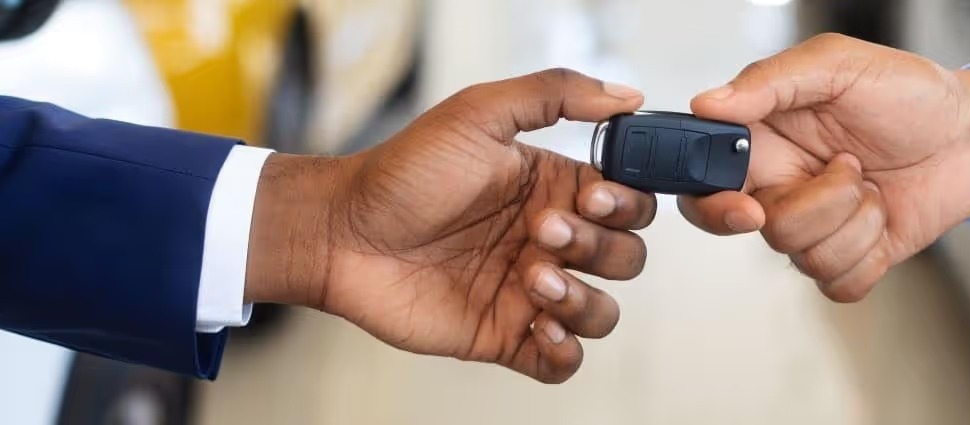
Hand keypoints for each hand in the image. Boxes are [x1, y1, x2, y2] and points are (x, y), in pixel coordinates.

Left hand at [244, 69, 656, 382]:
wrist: (341, 232)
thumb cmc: (401, 172)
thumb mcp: (479, 113)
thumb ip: (555, 94)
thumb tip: (627, 95)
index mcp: (552, 187)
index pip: (628, 203)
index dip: (624, 205)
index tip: (592, 199)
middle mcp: (548, 240)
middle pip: (625, 257)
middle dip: (597, 248)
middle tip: (540, 232)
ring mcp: (529, 291)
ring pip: (602, 312)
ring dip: (584, 300)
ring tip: (533, 281)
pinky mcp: (504, 335)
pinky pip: (563, 361)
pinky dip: (566, 352)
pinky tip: (540, 328)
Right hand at [681, 34, 969, 301]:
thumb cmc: (909, 92)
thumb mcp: (838, 64)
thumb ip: (768, 81)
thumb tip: (707, 103)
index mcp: (762, 139)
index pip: (702, 186)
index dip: (713, 206)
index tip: (752, 206)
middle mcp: (780, 186)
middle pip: (760, 229)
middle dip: (812, 208)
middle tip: (847, 172)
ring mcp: (816, 226)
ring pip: (803, 257)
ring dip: (854, 218)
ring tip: (873, 180)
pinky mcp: (851, 256)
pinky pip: (839, 283)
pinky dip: (869, 253)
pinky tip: (883, 215)